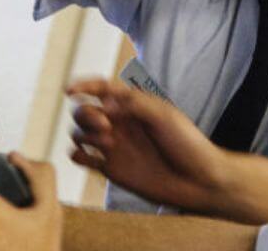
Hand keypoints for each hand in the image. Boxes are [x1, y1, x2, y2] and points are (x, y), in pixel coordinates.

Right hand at [65, 78, 230, 212]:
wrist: (198, 181)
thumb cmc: (187, 144)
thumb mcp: (164, 115)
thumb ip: (134, 103)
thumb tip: (105, 103)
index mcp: (133, 105)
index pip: (101, 88)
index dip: (83, 86)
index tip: (70, 91)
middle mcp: (120, 123)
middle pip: (85, 111)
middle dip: (87, 114)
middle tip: (106, 125)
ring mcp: (114, 146)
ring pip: (80, 133)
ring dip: (86, 135)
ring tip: (109, 143)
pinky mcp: (111, 168)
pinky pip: (81, 157)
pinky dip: (77, 155)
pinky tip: (89, 157)